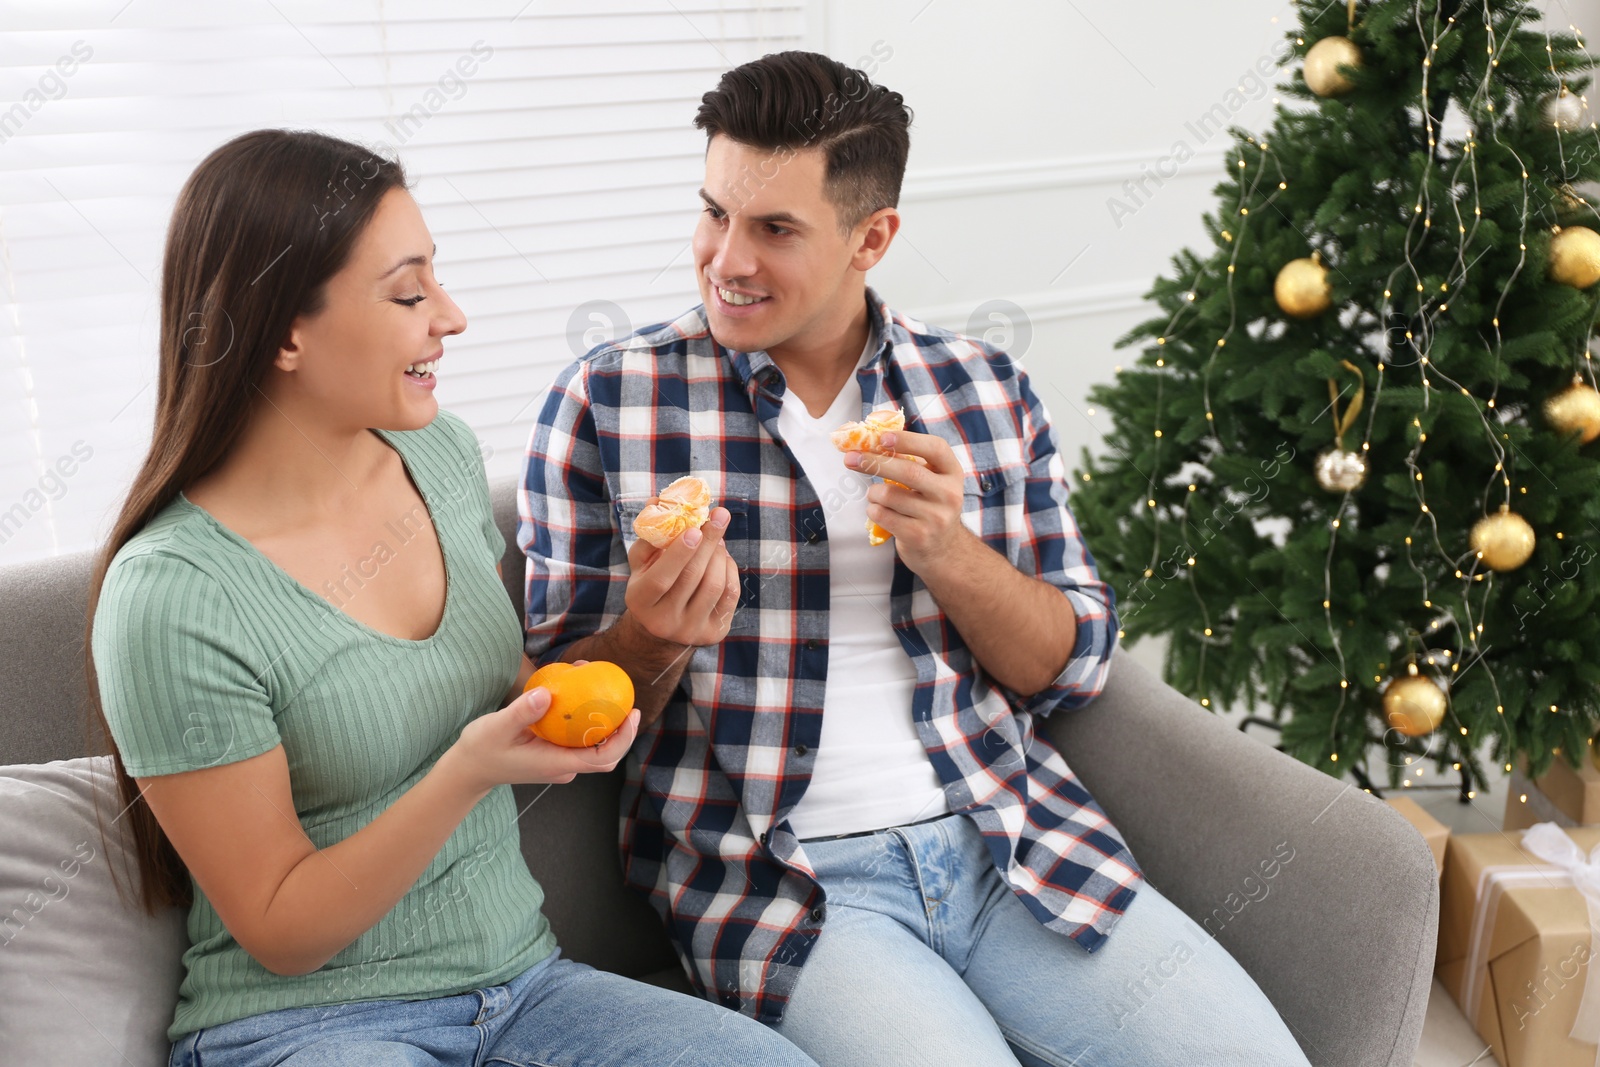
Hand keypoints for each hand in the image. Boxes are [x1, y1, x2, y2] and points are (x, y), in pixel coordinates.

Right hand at [444, 686, 640, 793]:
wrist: (469, 769)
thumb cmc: (481, 750)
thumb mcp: (496, 727)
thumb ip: (522, 712)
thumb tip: (547, 693)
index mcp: (556, 764)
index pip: (602, 758)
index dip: (623, 739)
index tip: (632, 715)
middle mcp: (563, 766)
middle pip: (605, 753)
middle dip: (620, 727)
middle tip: (623, 695)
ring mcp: (559, 762)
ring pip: (591, 744)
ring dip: (601, 718)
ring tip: (595, 681)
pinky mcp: (554, 754)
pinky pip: (577, 738)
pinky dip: (583, 718)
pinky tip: (577, 691)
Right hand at [623, 503, 740, 646]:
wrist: (661, 628)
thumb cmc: (651, 583)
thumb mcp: (642, 562)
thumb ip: (650, 534)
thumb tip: (658, 500)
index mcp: (640, 601)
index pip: (661, 578)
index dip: (679, 553)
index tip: (695, 528)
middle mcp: (663, 621)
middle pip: (692, 578)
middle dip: (708, 543)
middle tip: (719, 516)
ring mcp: (690, 630)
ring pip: (714, 585)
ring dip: (719, 555)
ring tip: (717, 539)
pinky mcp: (713, 633)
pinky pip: (729, 595)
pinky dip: (729, 570)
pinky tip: (723, 558)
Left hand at [845, 429, 969, 574]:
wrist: (942, 549)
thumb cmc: (928, 506)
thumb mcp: (931, 481)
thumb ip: (910, 460)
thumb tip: (871, 439)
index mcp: (952, 473)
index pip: (935, 448)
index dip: (907, 440)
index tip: (882, 437)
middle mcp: (949, 494)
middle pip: (908, 471)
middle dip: (874, 462)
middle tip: (851, 458)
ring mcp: (936, 517)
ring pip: (889, 495)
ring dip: (873, 493)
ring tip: (875, 495)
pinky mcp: (918, 536)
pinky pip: (883, 515)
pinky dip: (873, 510)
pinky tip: (879, 511)